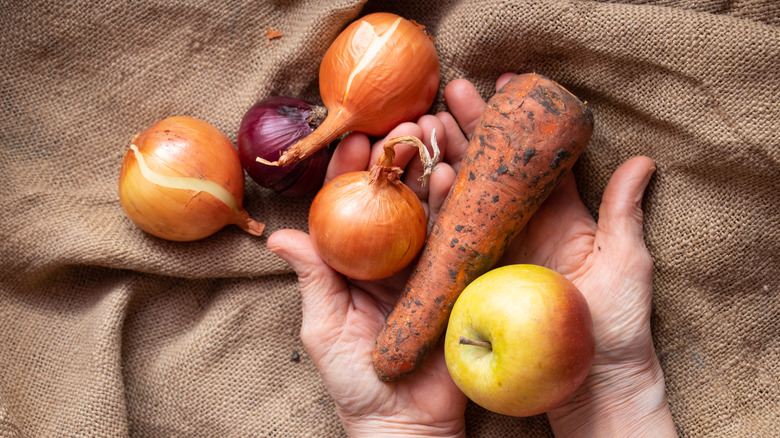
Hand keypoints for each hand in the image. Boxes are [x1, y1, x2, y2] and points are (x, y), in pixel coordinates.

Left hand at [268, 120, 466, 437]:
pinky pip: (459, 235)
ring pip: (429, 208)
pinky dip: (456, 203)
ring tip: (429, 133)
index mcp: (358, 264)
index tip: (353, 141)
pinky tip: (452, 173)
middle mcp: (395, 258)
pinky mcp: (460, 277)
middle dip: (397, 160)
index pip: (353, 208)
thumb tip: (277, 235)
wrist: (405, 422)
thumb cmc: (357, 379)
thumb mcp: (324, 325)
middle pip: (395, 199)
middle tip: (399, 125)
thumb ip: (311, 278)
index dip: (351, 174)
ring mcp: (430, 265)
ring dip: (428, 168)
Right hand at [442, 74, 675, 435]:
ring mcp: (497, 249)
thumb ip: (623, 212)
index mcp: (560, 215)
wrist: (591, 382)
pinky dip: (442, 206)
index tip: (504, 85)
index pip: (533, 158)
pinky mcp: (477, 275)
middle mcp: (524, 226)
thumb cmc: (616, 324)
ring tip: (430, 123)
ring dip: (450, 156)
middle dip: (473, 128)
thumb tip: (643, 161)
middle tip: (453, 93)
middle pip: (493, 167)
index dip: (517, 122)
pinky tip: (431, 176)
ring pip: (469, 195)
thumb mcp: (626, 262)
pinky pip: (457, 236)